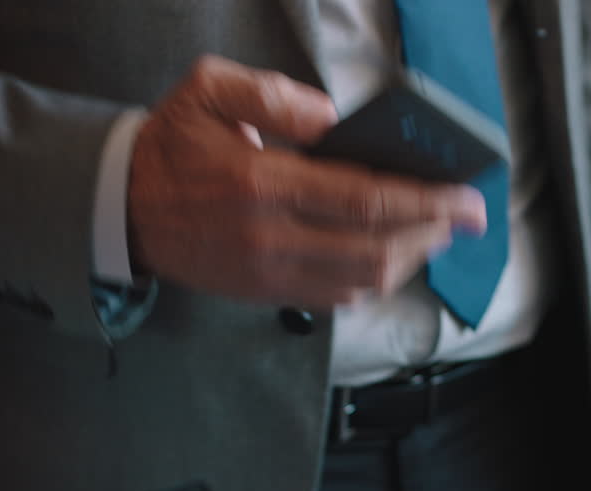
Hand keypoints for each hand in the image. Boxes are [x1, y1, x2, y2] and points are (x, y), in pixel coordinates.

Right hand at [128, 55, 486, 308]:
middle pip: (377, 250)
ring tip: (432, 231)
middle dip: (432, 234)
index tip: (468, 201)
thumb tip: (335, 120)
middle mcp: (272, 237)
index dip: (426, 203)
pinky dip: (375, 279)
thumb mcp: (209, 90)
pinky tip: (390, 253)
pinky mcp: (268, 294)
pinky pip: (339, 299)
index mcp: (263, 183)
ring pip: (364, 281)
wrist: (122, 209)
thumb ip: (273, 95)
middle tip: (463, 217)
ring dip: (409, 258)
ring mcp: (271, 273)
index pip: (366, 201)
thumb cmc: (173, 145)